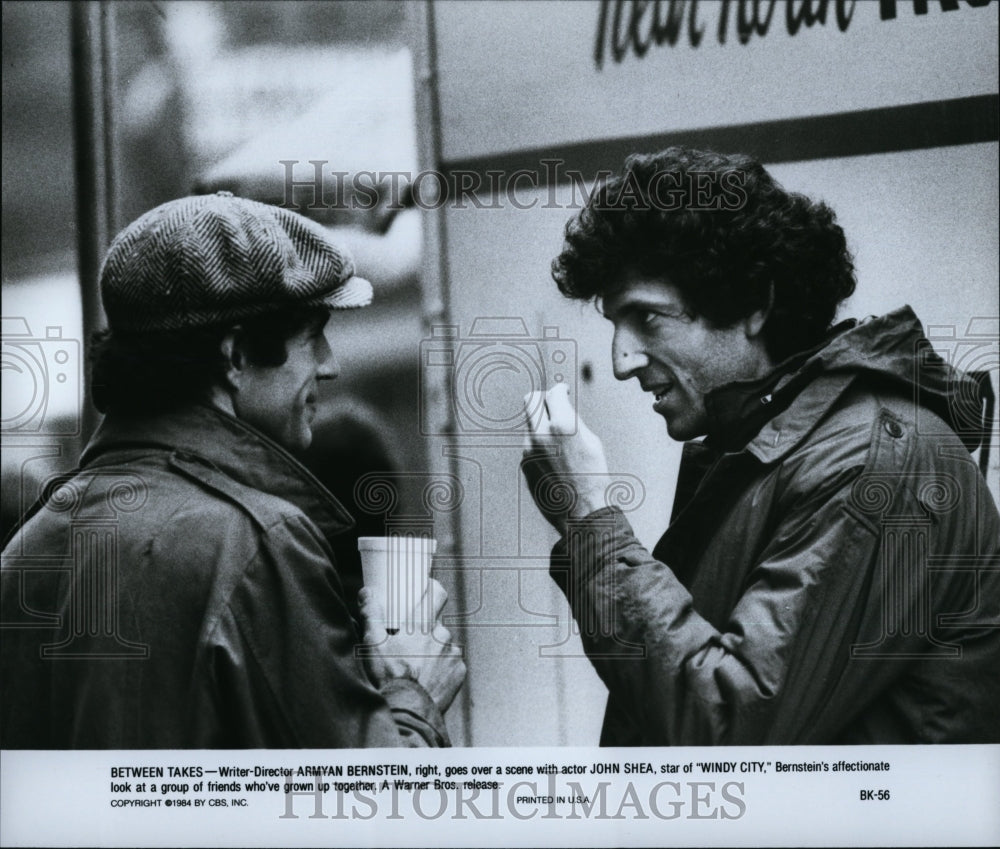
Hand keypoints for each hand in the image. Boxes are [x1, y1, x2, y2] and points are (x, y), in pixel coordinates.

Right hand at [359, 579, 465, 712]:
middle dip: (425, 630)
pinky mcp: (458, 671)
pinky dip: (442, 666)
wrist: (408, 710)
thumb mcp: (373, 644)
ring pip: (444, 643)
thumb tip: (367, 593)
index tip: (428, 589)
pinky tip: (428, 676)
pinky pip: (451, 662)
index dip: (433, 589)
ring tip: (417, 664)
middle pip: (436, 624)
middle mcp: (442, 635)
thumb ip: (371, 614)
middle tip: (410, 642)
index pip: (437, 595)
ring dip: (433, 649)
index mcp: (422, 626)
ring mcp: (452, 654)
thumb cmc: (390, 678)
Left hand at [521, 383, 609, 535]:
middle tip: (553, 403)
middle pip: (530, 400)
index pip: (552, 393)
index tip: (562, 391)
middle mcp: (540, 434)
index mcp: (561, 425)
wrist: (582, 510)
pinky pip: (530, 443)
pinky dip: (540, 442)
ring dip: (542, 422)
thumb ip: (573, 420)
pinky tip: (556, 456)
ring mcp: (528, 449)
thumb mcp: (591, 441)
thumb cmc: (593, 477)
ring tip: (560, 439)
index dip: (559, 390)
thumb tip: (563, 407)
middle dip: (542, 398)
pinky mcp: (524, 462)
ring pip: (530, 423)